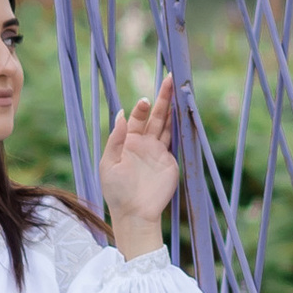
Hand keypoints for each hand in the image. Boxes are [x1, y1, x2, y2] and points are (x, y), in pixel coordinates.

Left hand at [101, 77, 179, 254]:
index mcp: (128, 142)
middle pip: (155, 116)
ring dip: (173, 108)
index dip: (141, 108)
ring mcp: (158, 151)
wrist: (134, 213)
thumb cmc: (117, 191)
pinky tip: (183, 113)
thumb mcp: (108, 164)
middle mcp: (144, 143)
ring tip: (179, 89)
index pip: (137, 118)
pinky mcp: (170, 161)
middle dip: (162, 98)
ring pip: (167, 124)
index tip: (144, 100)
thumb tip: (121, 114)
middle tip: (169, 78)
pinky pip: (176, 140)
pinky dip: (180, 126)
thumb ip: (116, 140)